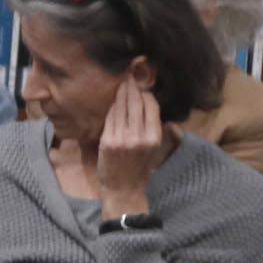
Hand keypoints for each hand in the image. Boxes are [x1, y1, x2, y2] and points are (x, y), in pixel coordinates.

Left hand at [96, 80, 168, 212]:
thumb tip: (151, 102)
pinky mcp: (108, 141)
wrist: (124, 187)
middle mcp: (139, 136)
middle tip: (128, 75)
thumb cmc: (140, 166)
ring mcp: (122, 138)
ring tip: (121, 82)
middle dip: (132, 87)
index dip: (146, 93)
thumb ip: (154, 127)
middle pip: (135, 103)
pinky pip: (110, 118)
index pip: (151, 106)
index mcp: (154, 137)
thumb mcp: (154, 147)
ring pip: (121, 108)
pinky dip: (111, 107)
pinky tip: (112, 99)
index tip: (142, 84)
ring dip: (121, 93)